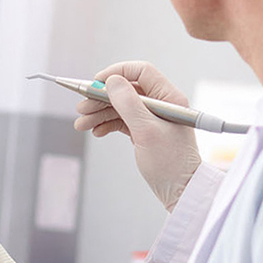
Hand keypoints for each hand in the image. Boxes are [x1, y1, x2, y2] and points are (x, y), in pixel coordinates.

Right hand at [73, 61, 200, 209]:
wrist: (182, 192)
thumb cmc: (171, 163)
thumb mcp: (146, 131)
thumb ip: (128, 104)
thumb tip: (112, 80)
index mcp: (169, 98)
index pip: (141, 71)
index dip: (117, 73)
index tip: (96, 83)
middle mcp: (162, 104)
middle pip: (126, 90)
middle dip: (101, 98)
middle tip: (81, 108)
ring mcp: (153, 118)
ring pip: (121, 106)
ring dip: (99, 113)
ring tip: (81, 124)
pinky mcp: (145, 132)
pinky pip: (122, 121)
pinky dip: (107, 124)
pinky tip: (96, 131)